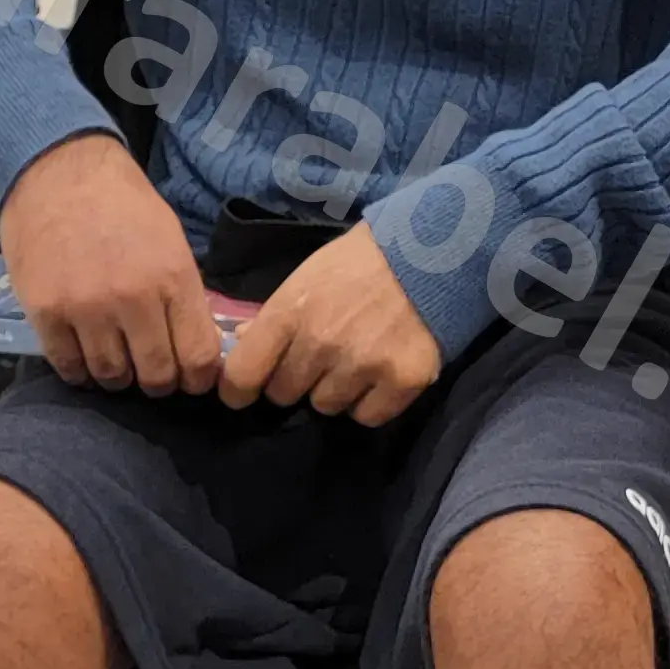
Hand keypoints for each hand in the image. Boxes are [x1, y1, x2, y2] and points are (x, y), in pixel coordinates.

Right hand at [0, 135, 222, 396]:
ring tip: (116, 360)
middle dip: (158, 381)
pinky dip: (80, 370)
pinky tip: (84, 355)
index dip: (198, 378)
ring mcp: (86, 309)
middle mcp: (133, 299)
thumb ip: (184, 295)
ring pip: (111, 376)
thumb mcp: (171, 241)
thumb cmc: (121, 202)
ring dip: (118, 376)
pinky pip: (68, 367)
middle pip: (156, 376)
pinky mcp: (46, 313)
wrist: (57, 170)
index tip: (190, 378)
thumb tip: (199, 346)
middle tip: (151, 371)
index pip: (198, 357)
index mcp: (173, 278)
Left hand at [216, 222, 441, 426]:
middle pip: (283, 394)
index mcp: (291, 313)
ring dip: (334, 390)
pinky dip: (370, 402)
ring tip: (354, 361)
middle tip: (316, 360)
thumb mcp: (307, 276)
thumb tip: (247, 342)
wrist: (431, 252)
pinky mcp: (401, 382)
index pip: (243, 374)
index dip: (237, 389)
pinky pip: (366, 416)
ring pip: (325, 407)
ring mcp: (362, 365)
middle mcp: (321, 343)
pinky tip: (378, 374)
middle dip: (295, 380)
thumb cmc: (361, 262)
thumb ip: (277, 314)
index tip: (243, 392)